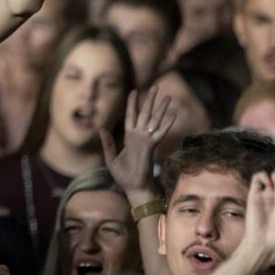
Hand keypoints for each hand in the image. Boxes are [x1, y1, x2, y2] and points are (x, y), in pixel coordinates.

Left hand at [100, 86, 173, 200]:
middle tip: (156, 86)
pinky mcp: (151, 146)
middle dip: (150, 100)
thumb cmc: (123, 175)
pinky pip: (160, 132)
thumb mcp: (110, 158)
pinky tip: (173, 114)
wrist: (133, 187)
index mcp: (130, 137)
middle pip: (145, 113)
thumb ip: (108, 142)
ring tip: (168, 96)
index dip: (132, 103)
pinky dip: (166, 123)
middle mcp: (139, 136)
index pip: (131, 116)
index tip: (134, 90)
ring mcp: (146, 140)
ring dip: (161, 108)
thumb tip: (102, 128)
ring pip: (155, 119)